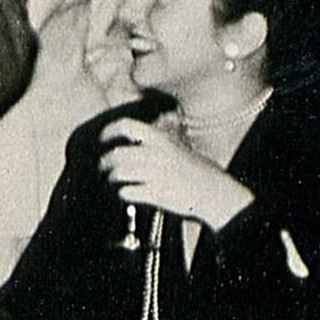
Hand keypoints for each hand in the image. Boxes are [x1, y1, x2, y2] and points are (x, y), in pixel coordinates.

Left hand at [99, 117, 252, 228]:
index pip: (126, 125)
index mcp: (161, 140)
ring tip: (110, 182)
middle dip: (104, 162)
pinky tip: (124, 194)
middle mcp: (155, 154)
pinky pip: (126, 192)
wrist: (216, 193)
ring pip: (117, 173)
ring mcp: (155, 174)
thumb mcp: (177, 147)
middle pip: (115, 153)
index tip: (103, 139)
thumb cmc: (196, 170)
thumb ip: (156, 142)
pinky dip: (121, 193)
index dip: (109, 131)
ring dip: (110, 179)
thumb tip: (132, 140)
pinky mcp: (156, 194)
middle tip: (103, 168)